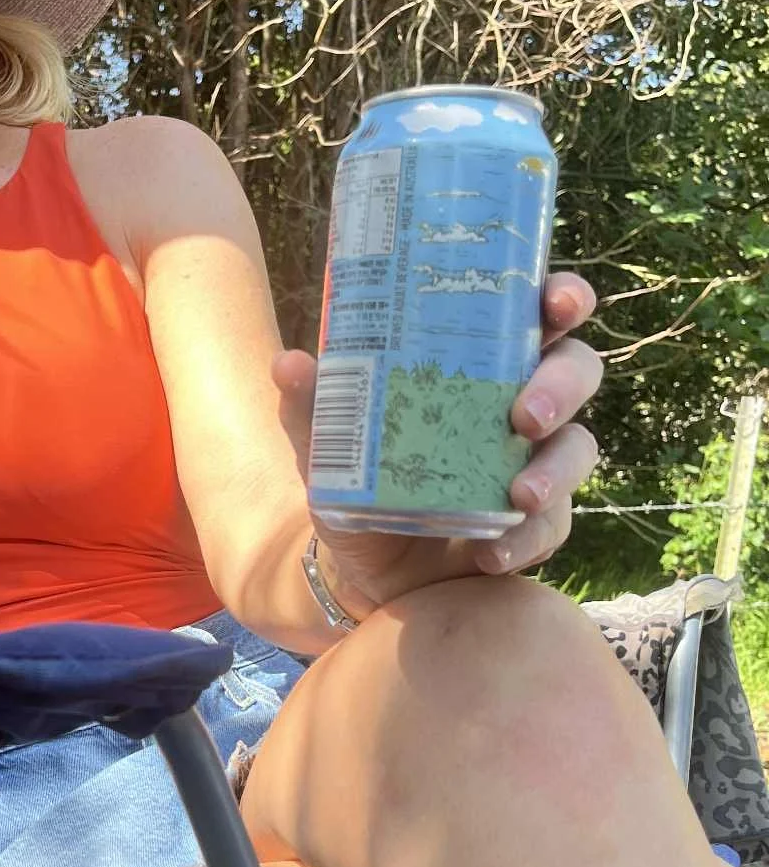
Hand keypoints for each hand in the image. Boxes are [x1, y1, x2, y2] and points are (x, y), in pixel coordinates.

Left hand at [274, 270, 601, 614]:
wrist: (363, 568)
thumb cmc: (359, 480)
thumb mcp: (329, 446)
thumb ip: (312, 407)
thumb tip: (288, 364)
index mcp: (482, 362)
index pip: (538, 313)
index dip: (561, 298)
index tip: (554, 303)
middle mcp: (521, 404)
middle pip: (577, 371)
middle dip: (561, 386)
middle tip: (525, 415)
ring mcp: (536, 464)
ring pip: (579, 449)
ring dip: (556, 470)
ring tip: (520, 494)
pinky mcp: (538, 525)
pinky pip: (552, 527)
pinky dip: (527, 539)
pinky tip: (491, 553)